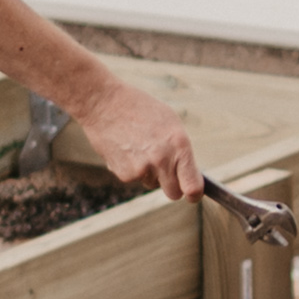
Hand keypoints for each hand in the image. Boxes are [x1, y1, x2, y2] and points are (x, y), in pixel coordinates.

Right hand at [64, 72, 198, 213]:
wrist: (104, 103)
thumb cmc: (140, 108)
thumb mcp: (170, 122)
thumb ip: (181, 150)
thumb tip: (189, 173)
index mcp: (179, 145)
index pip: (193, 186)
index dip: (194, 194)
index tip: (193, 194)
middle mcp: (162, 160)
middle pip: (173, 193)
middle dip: (172, 186)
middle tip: (166, 171)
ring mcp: (142, 169)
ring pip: (152, 184)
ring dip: (150, 173)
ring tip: (139, 148)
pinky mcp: (124, 174)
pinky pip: (135, 179)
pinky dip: (132, 169)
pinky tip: (126, 149)